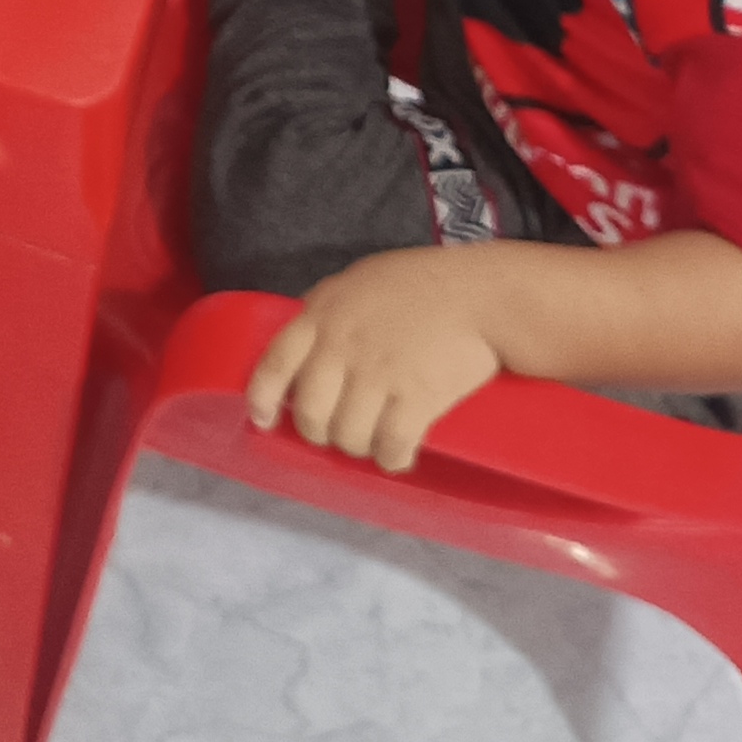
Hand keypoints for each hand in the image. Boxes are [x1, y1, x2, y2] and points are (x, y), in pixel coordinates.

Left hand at [246, 249, 508, 472]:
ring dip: (358, 447)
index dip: (262, 398)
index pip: (276, 364)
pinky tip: (397, 455)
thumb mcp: (357, 283)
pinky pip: (390, 447)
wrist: (480, 294)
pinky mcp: (416, 399)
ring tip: (372, 441)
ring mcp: (378, 375)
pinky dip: (391, 459)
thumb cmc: (420, 283)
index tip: (262, 419)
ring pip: (348, 437)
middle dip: (320, 433)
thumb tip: (307, 342)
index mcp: (322, 315)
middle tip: (338, 432)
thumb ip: (327, 311)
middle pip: (310, 414)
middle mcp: (341, 348)